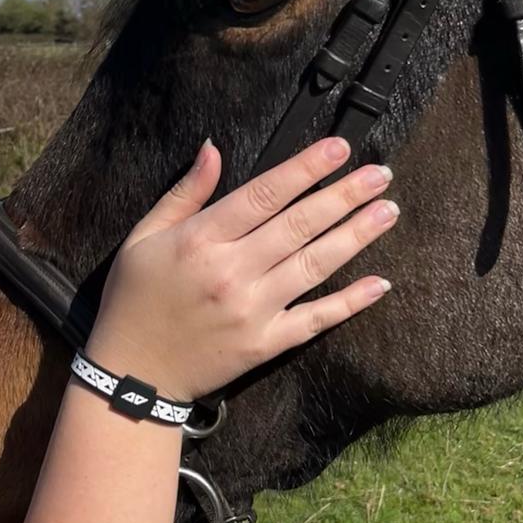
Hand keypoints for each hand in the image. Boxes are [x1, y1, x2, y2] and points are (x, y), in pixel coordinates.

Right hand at [87, 137, 395, 402]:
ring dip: (356, 236)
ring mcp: (253, 310)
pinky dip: (350, 301)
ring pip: (315, 264)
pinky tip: (380, 282)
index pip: (264, 194)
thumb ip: (185, 193)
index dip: (305, 168)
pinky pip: (315, 318)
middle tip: (381, 174)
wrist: (133, 373)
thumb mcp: (143, 238)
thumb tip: (214, 149)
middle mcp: (232, 272)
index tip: (339, 148)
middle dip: (345, 195)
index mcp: (200, 240)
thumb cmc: (134, 300)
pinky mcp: (265, 343)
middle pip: (299, 224)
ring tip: (389, 211)